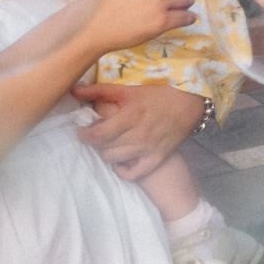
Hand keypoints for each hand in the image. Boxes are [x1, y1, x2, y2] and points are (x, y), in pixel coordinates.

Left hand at [71, 83, 204, 181]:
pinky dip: (123, 170)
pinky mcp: (157, 159)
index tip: (83, 130)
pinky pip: (133, 174)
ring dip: (106, 152)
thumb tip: (73, 92)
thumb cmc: (158, 96)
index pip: (97, 135)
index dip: (84, 135)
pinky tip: (121, 161)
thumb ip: (100, 91)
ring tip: (109, 144)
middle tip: (98, 134)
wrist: (190, 106)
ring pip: (114, 160)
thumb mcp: (129, 90)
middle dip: (96, 142)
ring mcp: (148, 150)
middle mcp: (138, 136)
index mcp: (130, 116)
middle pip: (104, 148)